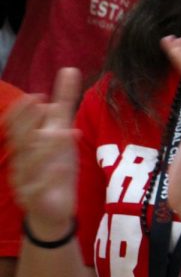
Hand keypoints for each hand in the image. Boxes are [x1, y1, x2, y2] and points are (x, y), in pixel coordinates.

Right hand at [5, 68, 81, 235]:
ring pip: (30, 164)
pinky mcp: (36, 199)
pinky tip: (63, 165)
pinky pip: (39, 188)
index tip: (37, 96)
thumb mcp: (61, 130)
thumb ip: (64, 101)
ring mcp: (26, 180)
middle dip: (28, 124)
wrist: (54, 208)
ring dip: (46, 147)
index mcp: (26, 144)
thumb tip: (69, 69)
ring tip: (65, 131)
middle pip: (20, 141)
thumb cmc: (54, 163)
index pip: (15, 126)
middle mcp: (22, 160)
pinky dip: (50, 176)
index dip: (22, 112)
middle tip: (43, 106)